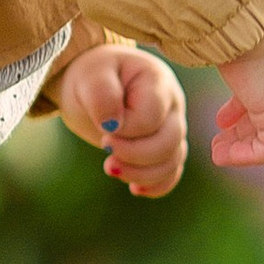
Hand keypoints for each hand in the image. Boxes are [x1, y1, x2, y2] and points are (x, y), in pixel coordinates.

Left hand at [56, 43, 187, 199]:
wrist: (93, 83)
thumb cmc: (93, 74)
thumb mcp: (91, 75)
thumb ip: (102, 94)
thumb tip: (113, 126)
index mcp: (157, 81)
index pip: (152, 118)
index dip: (127, 131)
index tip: (104, 129)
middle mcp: (171, 105)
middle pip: (168, 142)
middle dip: (134, 155)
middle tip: (104, 147)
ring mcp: (171, 127)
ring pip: (172, 161)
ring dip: (141, 174)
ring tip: (110, 168)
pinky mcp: (164, 147)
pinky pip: (172, 172)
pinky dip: (156, 186)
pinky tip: (134, 189)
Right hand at [211, 10, 263, 169]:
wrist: (240, 15)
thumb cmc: (219, 19)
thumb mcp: (212, 34)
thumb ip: (202, 44)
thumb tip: (179, 39)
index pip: (261, 92)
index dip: (240, 111)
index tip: (220, 120)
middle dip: (241, 133)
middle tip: (216, 145)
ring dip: (242, 148)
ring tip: (218, 154)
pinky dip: (248, 155)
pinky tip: (224, 155)